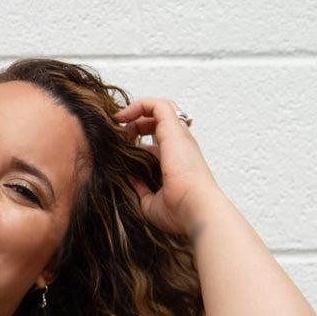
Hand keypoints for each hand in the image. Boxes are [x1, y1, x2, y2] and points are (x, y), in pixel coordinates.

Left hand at [115, 96, 222, 235]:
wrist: (195, 208)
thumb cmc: (180, 211)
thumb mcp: (151, 203)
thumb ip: (141, 190)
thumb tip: (131, 179)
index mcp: (179, 161)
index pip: (161, 140)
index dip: (142, 139)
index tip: (124, 147)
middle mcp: (181, 145)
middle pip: (162, 120)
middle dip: (139, 123)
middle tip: (122, 136)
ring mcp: (179, 135)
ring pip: (161, 108)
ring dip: (138, 112)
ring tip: (121, 122)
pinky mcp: (173, 129)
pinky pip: (156, 105)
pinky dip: (138, 105)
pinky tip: (122, 117)